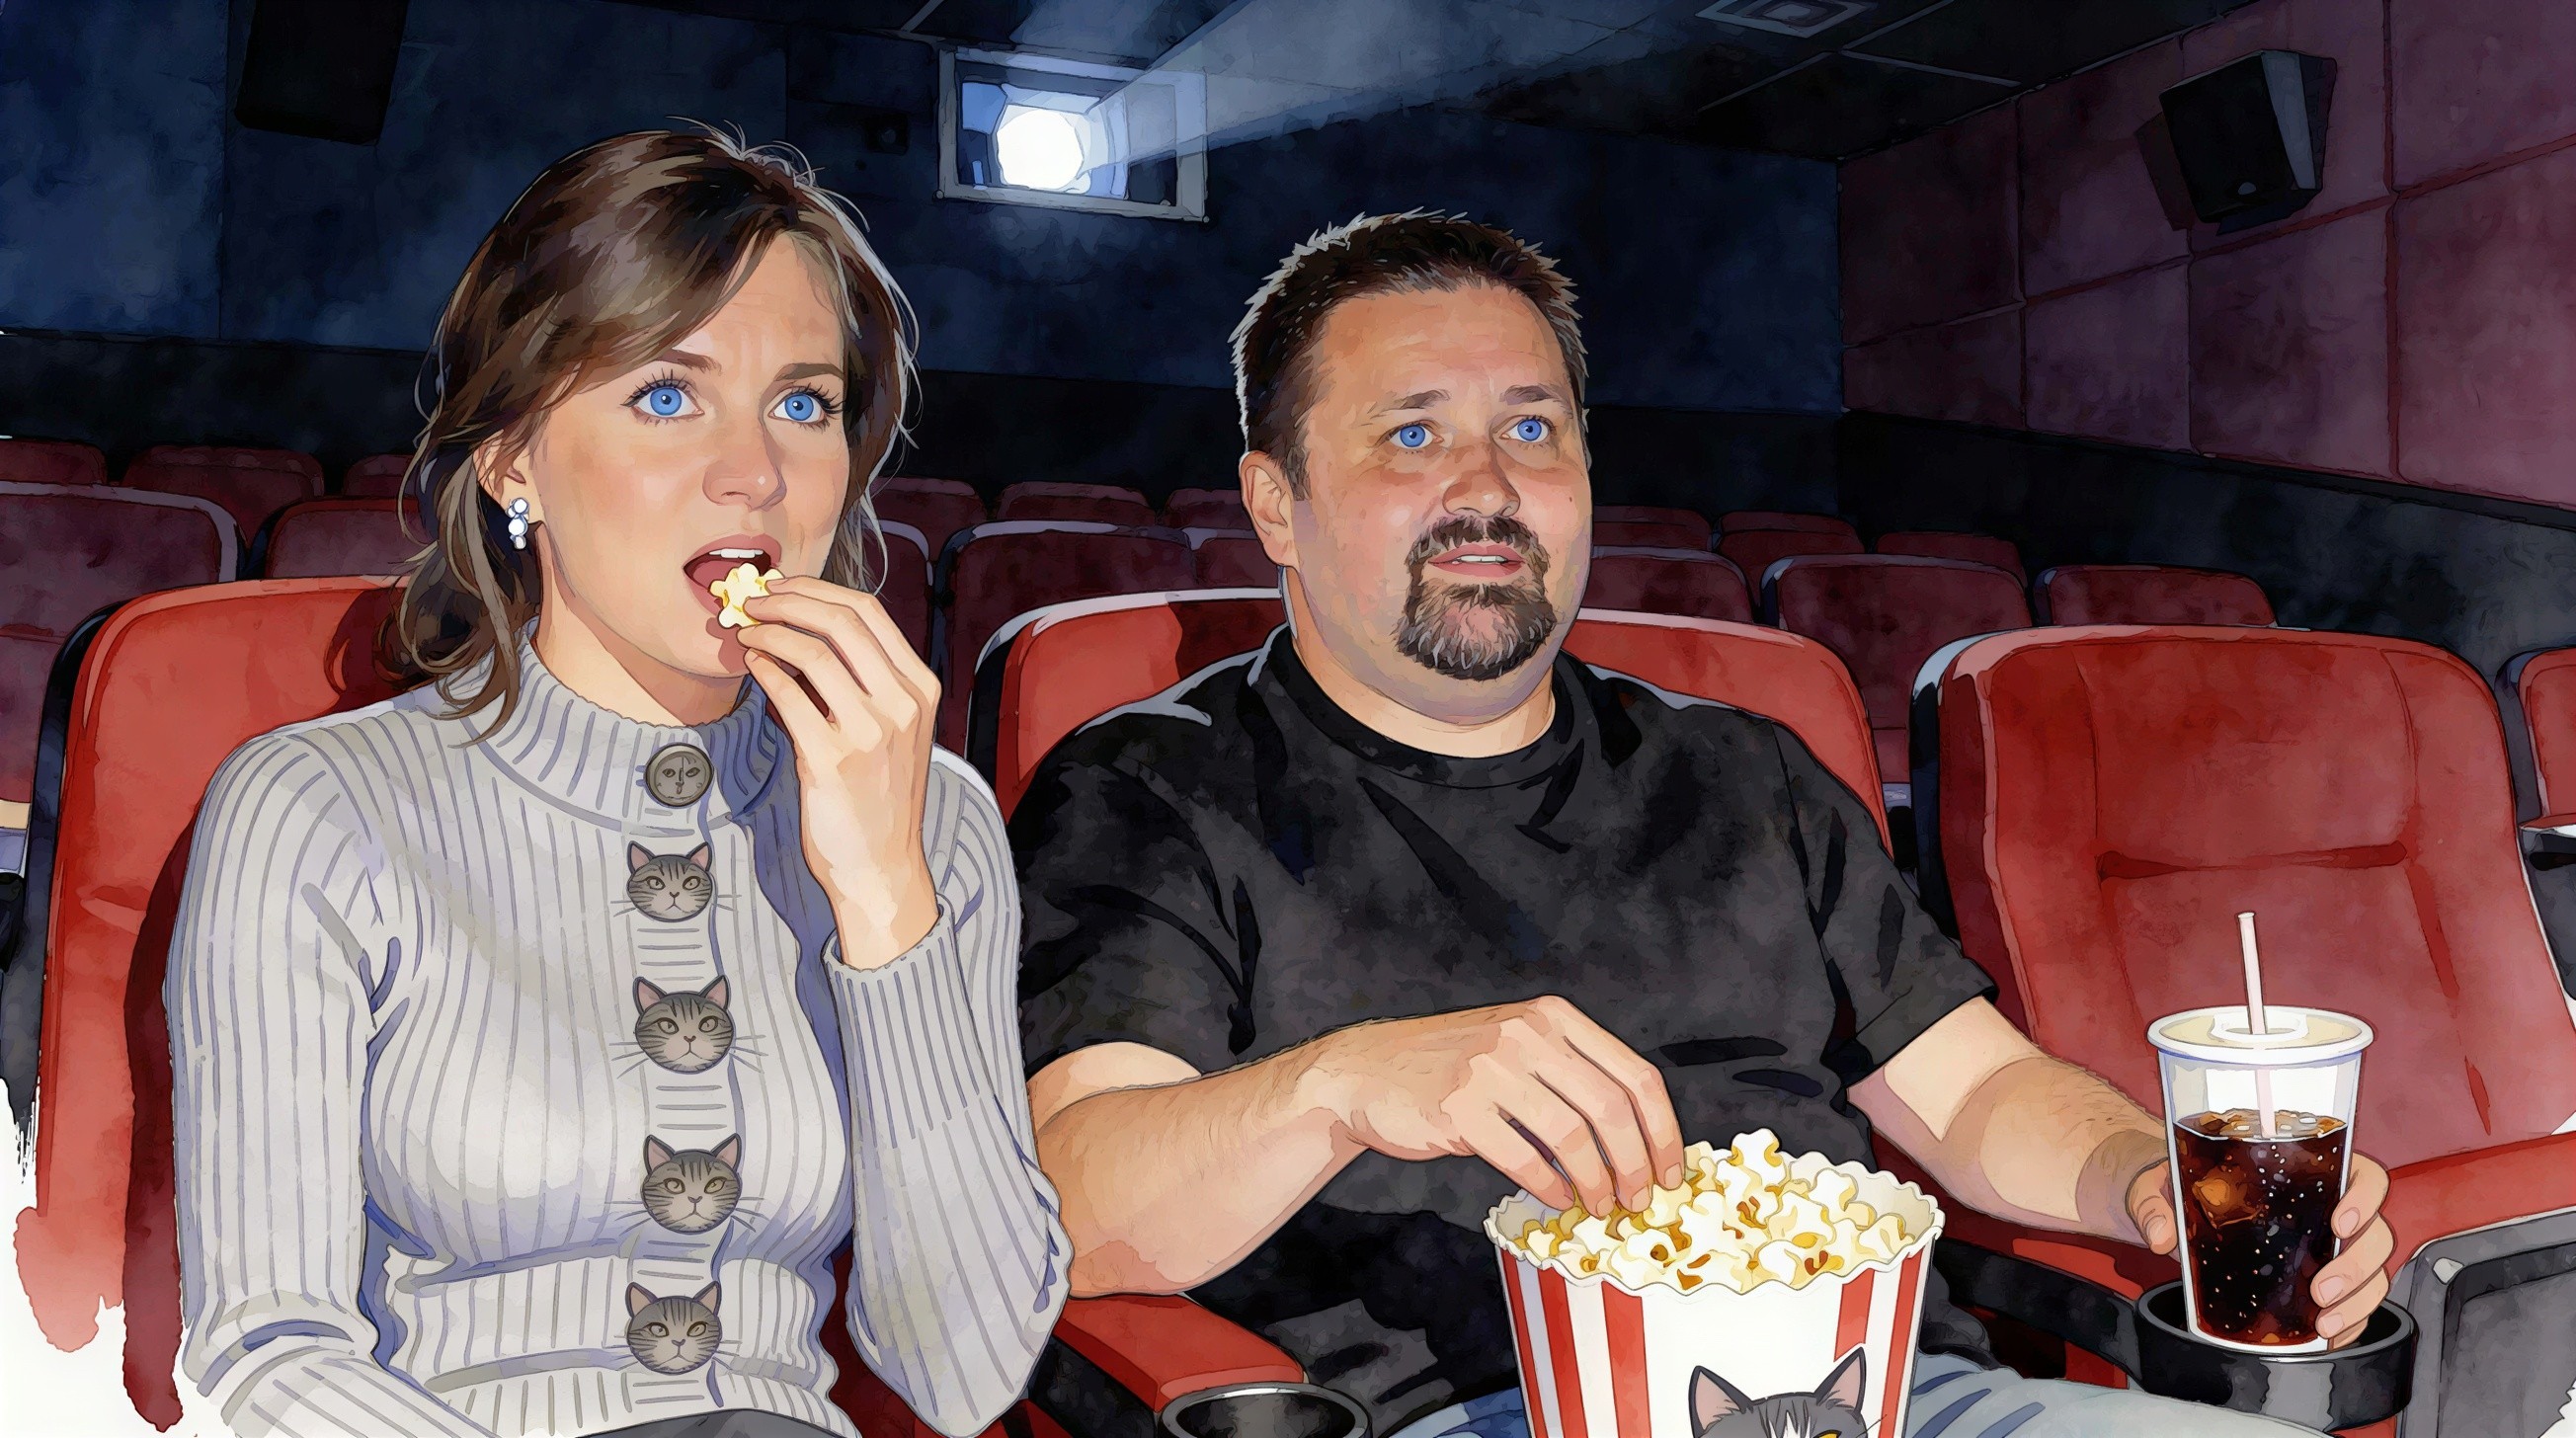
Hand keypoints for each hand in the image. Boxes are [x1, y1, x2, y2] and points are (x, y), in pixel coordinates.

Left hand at [734, 577, 940, 969]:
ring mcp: (869, 731)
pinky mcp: (832, 759)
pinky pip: (789, 695)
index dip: (818, 589)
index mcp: (920, 688)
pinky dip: (764, 670)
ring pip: (812, 652)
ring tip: (746, 632)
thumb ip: (863, 681)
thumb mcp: (892, 730)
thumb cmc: (880, 796)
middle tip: (753, 600)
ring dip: (770, 632)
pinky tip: (752, 665)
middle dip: (788, 599)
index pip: (870, 612)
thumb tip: (805, 630)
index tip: (782, 587)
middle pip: (841, 621)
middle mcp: (902, 703)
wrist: (881, 864)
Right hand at [1304, 995, 1686, 1216]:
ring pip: (1573, 1136)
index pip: (1635, 1075)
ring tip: (1600, 1206)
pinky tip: (1556, 1198)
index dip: (1663, 1131)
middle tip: (1640, 1199)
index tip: (1671, 1170)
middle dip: (1636, 1164)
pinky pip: (1525, 1158)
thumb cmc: (1452, 1066)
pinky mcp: (1460, 1109)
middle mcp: (1527, 1034)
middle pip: (1612, 1108)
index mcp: (1553, 1017)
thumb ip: (1571, 1076)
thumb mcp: (1518, 1046)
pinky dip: (1550, 1186)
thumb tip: (1637, 1142)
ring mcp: (1491, 1069)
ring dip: (1597, 1183)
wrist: (1368, 1070)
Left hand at [2125, 1151, 2394, 1348]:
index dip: (2364, 1197)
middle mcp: (2329, 1208)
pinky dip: (2351, 1321)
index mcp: (2308, 1172)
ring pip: (2372, 1271)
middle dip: (2356, 1265)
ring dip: (2357, 1299)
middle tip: (2320, 1288)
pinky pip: (2356, 1301)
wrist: (2177, 1207)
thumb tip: (2159, 1234)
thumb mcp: (2164, 1184)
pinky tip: (2330, 1335)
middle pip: (2374, 1233)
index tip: (2339, 1219)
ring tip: (2323, 1320)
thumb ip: (2157, 1203)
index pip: (2363, 1176)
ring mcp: (2330, 1246)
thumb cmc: (2185, 1185)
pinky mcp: (2324, 1278)